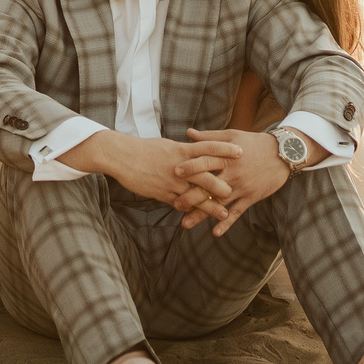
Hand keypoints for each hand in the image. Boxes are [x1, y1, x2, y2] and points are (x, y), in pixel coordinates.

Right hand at [63, 130, 240, 219]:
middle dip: (221, 184)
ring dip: (210, 206)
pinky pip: (179, 204)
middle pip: (204, 175)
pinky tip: (199, 218)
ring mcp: (170, 181)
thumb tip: (199, 148)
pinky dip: (190, 210)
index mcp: (181, 150)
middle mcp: (178, 166)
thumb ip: (185, 150)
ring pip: (194, 195)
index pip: (207, 148)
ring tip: (224, 214)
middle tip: (237, 189)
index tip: (241, 152)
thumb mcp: (167, 145)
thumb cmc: (145, 149)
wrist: (121, 156)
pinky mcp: (162, 193)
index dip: (225, 150)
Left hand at [181, 128, 291, 234]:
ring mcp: (242, 187)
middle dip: (192, 195)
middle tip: (175, 204)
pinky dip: (226, 223)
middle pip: (209, 185)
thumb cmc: (254, 143)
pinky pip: (237, 212)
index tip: (174, 172)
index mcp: (227, 156)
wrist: (283, 154)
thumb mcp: (233, 136)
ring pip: (219, 202)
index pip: (206, 161)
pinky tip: (215, 232)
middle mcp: (233, 173)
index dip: (191, 167)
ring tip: (185, 223)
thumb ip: (209, 137)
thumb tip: (188, 133)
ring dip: (203, 214)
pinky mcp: (251, 197)